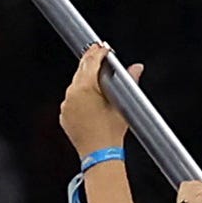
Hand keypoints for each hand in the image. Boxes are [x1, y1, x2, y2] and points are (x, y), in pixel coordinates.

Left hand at [61, 46, 132, 161]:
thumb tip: (137, 67)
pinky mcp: (64, 115)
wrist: (98, 155)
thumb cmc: (111, 132)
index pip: (91, 63)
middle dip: (90, 61)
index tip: (104, 47)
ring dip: (84, 77)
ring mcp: (66, 105)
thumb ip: (128, 82)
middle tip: (98, 51)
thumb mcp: (122, 104)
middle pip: (81, 71)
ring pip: (75, 84)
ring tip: (95, 72)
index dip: (99, 53)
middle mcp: (72, 94)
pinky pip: (72, 99)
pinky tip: (89, 94)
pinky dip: (79, 94)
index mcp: (85, 88)